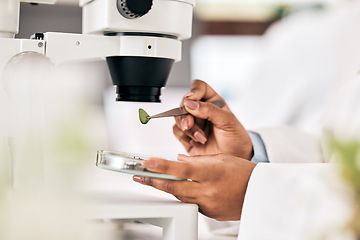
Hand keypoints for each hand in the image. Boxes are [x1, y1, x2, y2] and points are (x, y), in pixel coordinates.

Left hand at [133, 154, 255, 220]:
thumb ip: (197, 160)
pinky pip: (191, 204)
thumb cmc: (244, 173)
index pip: (181, 170)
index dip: (162, 167)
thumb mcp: (221, 159)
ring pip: (180, 197)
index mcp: (212, 173)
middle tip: (140, 176)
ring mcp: (208, 204)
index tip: (147, 163)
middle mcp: (209, 191)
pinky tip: (181, 189)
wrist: (261, 193)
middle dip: (154, 181)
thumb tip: (179, 160)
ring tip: (154, 180)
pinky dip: (184, 195)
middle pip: (174, 187)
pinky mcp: (209, 213)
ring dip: (166, 188)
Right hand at [174, 79, 252, 159]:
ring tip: (201, 137)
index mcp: (212, 101)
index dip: (193, 91)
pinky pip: (177, 130)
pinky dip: (184, 136)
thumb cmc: (236, 139)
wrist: (236, 159)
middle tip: (191, 124)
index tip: (191, 100)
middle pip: (184, 103)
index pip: (198, 87)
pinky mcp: (187, 136)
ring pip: (178, 117)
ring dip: (187, 128)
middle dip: (186, 114)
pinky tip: (196, 141)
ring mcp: (193, 123)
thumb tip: (190, 103)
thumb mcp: (227, 121)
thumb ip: (209, 110)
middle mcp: (201, 111)